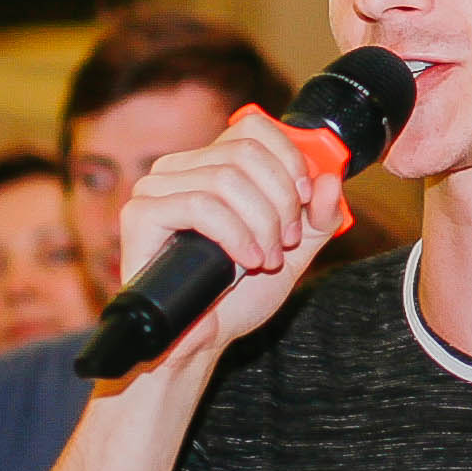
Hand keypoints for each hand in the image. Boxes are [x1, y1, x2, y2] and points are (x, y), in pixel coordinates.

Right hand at [114, 113, 345, 371]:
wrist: (201, 342)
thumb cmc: (237, 296)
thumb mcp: (293, 251)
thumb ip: (318, 216)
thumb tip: (330, 178)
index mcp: (211, 165)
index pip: (253, 128)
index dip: (288, 158)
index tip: (304, 199)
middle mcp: (179, 168)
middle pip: (245, 152)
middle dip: (280, 199)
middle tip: (285, 240)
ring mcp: (155, 189)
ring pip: (226, 179)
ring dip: (260, 223)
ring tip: (265, 259)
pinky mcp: (140, 214)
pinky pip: (199, 205)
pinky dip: (234, 234)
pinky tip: (245, 261)